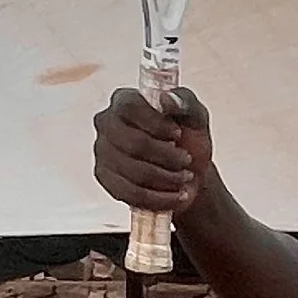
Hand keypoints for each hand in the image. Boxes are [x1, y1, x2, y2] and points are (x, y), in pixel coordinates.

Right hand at [94, 84, 210, 215]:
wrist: (187, 174)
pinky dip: (158, 198)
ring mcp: (102, 151)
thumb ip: (185, 102)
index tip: (178, 133)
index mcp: (124, 100)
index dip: (156, 123)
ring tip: (184, 177)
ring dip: (166, 178)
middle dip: (166, 156)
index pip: (129, 107)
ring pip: (134, 171)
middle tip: (186, 160)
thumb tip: (166, 98)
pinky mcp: (104, 178)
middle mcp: (107, 123)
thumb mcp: (195, 117)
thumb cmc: (188, 139)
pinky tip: (175, 195)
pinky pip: (130, 193)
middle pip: (133, 143)